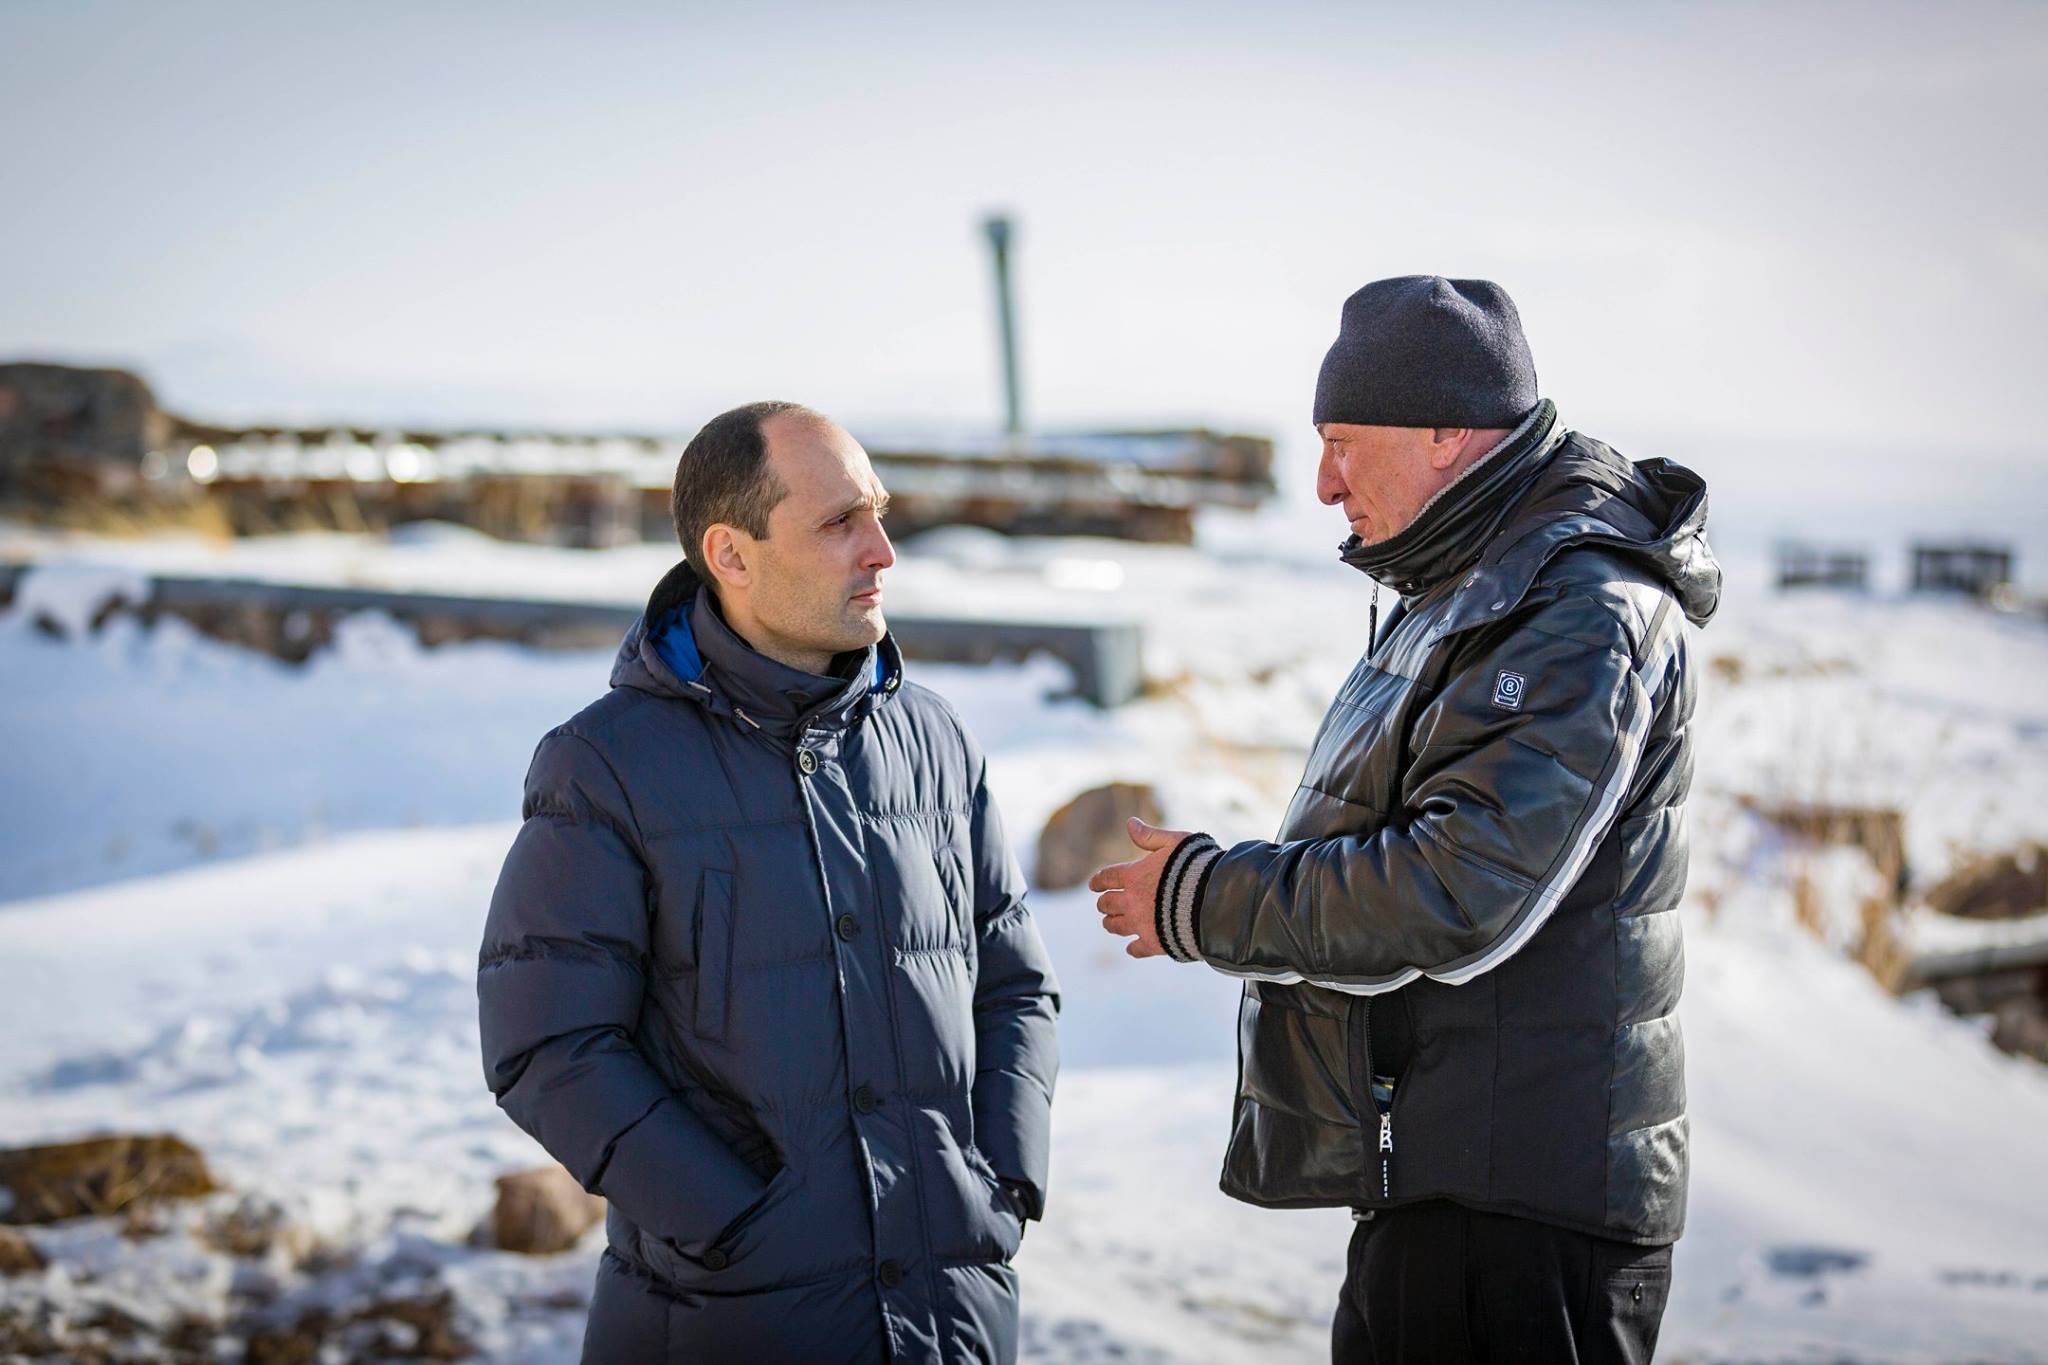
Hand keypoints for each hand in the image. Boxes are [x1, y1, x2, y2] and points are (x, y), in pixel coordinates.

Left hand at [1087, 817, 1193, 958]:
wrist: (1216, 899)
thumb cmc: (1198, 865)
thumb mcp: (1176, 842)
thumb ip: (1151, 836)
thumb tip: (1130, 823)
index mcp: (1134, 875)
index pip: (1106, 878)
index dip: (1098, 881)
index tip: (1093, 885)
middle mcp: (1132, 901)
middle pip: (1107, 905)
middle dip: (1104, 904)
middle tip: (1104, 905)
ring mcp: (1141, 923)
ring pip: (1115, 927)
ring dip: (1111, 924)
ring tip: (1110, 924)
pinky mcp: (1154, 943)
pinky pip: (1136, 949)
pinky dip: (1132, 948)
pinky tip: (1132, 948)